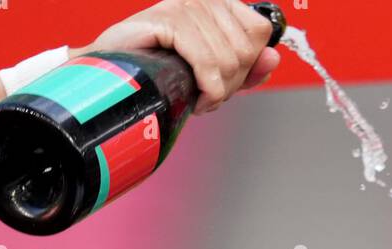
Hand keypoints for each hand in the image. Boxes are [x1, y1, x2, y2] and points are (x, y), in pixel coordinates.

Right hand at [84, 0, 280, 113]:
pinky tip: (192, 96)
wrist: (118, 77)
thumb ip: (247, 70)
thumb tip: (273, 58)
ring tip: (196, 94)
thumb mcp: (213, 76)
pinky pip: (207, 63)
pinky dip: (205, 90)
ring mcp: (185, 6)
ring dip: (214, 91)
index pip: (259, 30)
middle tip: (207, 92)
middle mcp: (202, 0)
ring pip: (228, 60)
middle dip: (230, 83)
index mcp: (215, 5)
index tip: (226, 80)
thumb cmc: (160, 73)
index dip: (249, 64)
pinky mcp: (169, 20)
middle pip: (246, 50)